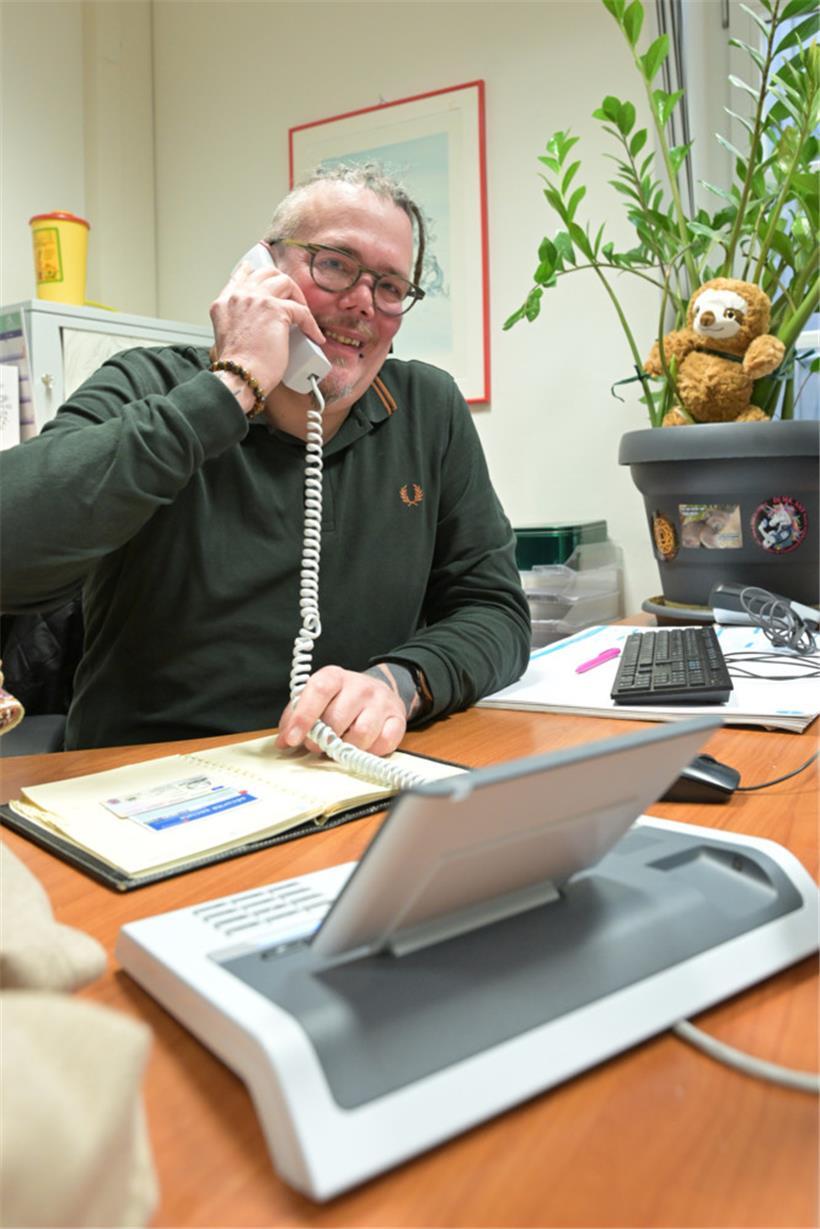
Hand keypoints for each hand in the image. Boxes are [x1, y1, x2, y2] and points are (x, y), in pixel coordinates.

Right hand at [209, 259, 324, 394]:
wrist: (240, 376)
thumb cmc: (237, 367)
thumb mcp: (228, 338)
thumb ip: (239, 322)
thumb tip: (258, 324)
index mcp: (224, 304)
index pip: (239, 277)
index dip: (252, 272)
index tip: (257, 270)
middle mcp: (238, 297)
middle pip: (265, 274)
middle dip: (282, 283)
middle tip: (292, 298)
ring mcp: (256, 300)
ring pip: (285, 282)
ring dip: (298, 297)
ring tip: (303, 316)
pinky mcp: (276, 310)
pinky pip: (302, 311)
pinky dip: (311, 325)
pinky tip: (314, 336)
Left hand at [276, 666, 407, 756]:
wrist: (380, 692)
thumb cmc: (341, 700)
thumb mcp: (316, 700)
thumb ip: (296, 717)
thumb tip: (283, 741)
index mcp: (335, 676)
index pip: (318, 690)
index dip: (303, 716)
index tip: (292, 738)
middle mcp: (360, 686)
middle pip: (337, 718)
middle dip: (322, 740)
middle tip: (317, 746)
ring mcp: (381, 702)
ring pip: (361, 734)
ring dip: (346, 747)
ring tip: (340, 745)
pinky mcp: (398, 720)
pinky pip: (382, 743)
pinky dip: (369, 751)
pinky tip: (362, 746)